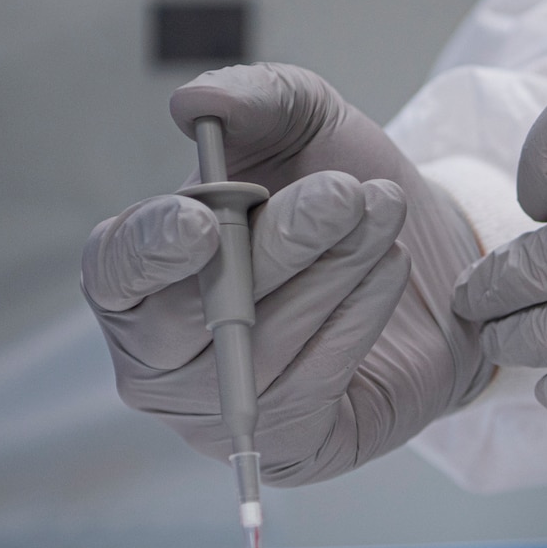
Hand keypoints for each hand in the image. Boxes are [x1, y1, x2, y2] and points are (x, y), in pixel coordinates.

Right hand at [82, 64, 488, 483]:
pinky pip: (315, 383)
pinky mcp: (291, 447)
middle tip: (343, 195)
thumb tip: (195, 101)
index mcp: (140, 274)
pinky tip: (390, 268)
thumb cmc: (339, 195)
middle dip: (275, 250)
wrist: (430, 263)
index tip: (201, 219)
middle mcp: (162, 354)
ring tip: (385, 213)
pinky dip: (356, 318)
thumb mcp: (305, 125)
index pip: (115, 272)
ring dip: (334, 273)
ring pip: (265, 347)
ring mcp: (220, 412)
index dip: (150, 248)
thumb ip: (252, 100)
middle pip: (196, 315)